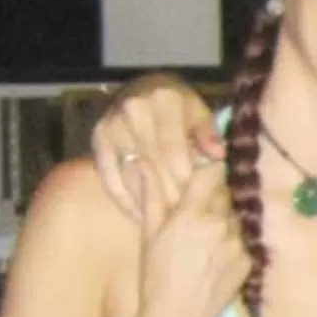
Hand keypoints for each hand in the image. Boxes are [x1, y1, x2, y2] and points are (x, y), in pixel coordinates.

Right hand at [91, 75, 222, 225]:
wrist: (146, 93)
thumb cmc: (182, 110)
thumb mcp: (201, 115)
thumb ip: (208, 135)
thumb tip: (217, 154)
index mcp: (165, 100)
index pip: (172, 147)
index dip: (183, 177)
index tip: (193, 200)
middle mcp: (135, 108)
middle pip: (151, 162)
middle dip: (168, 193)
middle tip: (181, 218)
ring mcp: (112, 123)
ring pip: (130, 173)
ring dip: (147, 201)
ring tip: (165, 223)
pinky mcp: (98, 139)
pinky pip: (110, 178)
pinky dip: (125, 201)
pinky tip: (141, 217)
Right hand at [132, 154, 250, 316]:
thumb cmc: (156, 278)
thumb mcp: (149, 235)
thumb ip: (150, 196)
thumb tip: (141, 163)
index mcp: (193, 215)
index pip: (212, 173)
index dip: (209, 168)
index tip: (204, 169)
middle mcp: (221, 225)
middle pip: (227, 193)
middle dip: (216, 193)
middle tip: (203, 202)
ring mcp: (238, 244)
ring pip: (237, 215)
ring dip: (226, 216)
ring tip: (210, 231)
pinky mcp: (249, 261)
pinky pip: (245, 238)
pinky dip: (235, 238)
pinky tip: (219, 251)